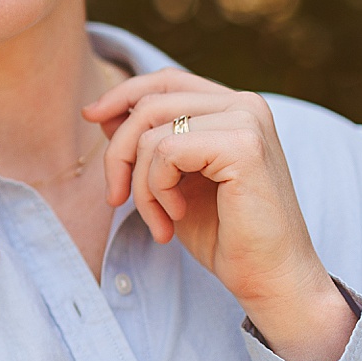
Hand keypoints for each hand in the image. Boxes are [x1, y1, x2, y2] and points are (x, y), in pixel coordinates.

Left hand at [82, 68, 355, 360]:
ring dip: (141, 184)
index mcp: (233, 107)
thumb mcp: (172, 180)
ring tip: (158, 219)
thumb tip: (103, 112)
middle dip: (119, 154)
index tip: (91, 117)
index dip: (123, 95)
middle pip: (149, 104)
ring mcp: (247, 120)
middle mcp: (245, 104)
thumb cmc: (224, 234)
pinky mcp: (243, 145)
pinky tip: (177, 215)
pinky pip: (165, 152)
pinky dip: (156, 190)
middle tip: (117, 198)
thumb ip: (146, 142)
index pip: (165, 81)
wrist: (271, 279)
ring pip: (151, 132)